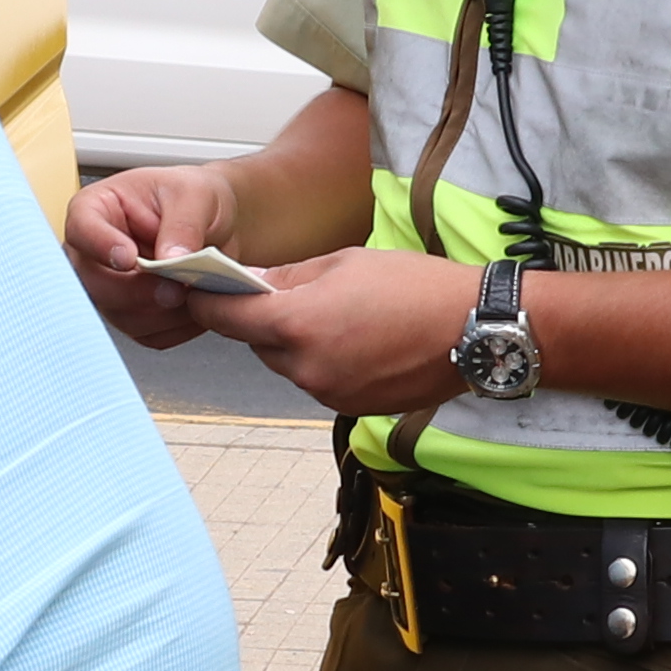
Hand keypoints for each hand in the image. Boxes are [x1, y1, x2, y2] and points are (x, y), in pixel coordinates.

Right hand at [65, 163, 241, 349]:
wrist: (218, 223)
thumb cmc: (195, 198)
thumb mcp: (196, 194)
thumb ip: (183, 224)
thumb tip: (171, 258)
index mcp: (98, 209)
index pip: (81, 228)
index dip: (99, 245)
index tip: (127, 257)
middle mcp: (96, 252)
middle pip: (93, 282)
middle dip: (135, 291)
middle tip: (174, 288)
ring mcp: (111, 287)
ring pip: (119, 315)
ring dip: (161, 312)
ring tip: (194, 291)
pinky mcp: (133, 315)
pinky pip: (147, 334)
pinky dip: (175, 326)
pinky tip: (195, 305)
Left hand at [222, 246, 480, 413]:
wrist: (474, 329)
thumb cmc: (415, 286)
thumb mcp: (344, 263)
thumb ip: (288, 278)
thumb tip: (250, 282)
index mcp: (296, 323)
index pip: (225, 318)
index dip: (206, 302)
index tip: (196, 291)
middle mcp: (305, 367)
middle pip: (256, 343)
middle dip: (262, 320)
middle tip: (282, 294)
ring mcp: (327, 392)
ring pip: (288, 364)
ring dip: (295, 343)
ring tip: (335, 316)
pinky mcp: (350, 407)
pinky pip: (318, 381)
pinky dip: (323, 362)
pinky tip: (356, 340)